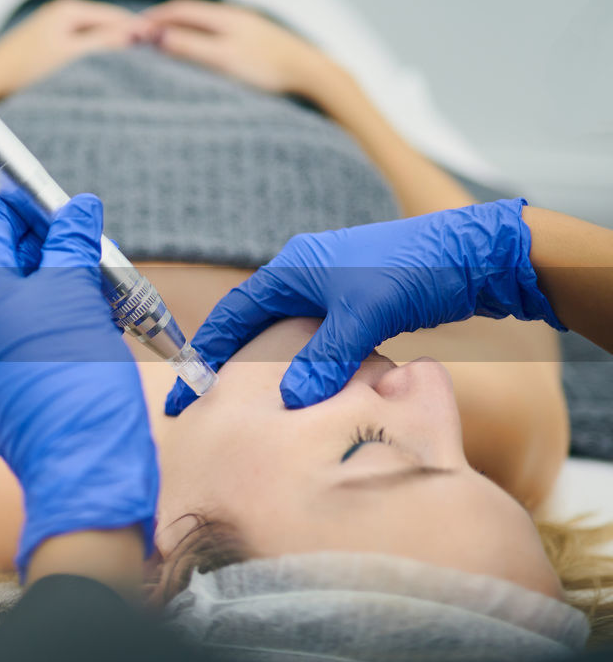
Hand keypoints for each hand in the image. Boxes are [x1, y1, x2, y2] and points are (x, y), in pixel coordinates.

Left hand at [0, 0, 154, 102]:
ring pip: (92, 38)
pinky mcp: (46, 46)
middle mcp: (60, 13)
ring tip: (132, 68)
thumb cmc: (24, 69)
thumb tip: (137, 33)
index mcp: (69, 8)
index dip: (138, 30)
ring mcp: (53, 29)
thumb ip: (104, 42)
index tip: (162, 43)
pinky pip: (79, 47)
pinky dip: (93, 57)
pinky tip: (102, 73)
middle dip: (125, 40)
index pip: (115, 16)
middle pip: (104, 25)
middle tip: (153, 57)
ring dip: (109, 51)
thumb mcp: (72, 55)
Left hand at [0, 194, 157, 576]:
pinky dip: (54, 326)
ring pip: (16, 305)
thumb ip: (72, 242)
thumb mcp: (76, 291)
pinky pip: (19, 341)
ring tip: (105, 295)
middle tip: (96, 251)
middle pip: (4, 266)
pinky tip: (94, 327)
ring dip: (60, 291)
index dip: (31, 208)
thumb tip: (76, 209)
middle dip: (52, 254)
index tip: (67, 205)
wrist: (77, 462)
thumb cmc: (72, 373)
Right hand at [143, 0, 332, 95]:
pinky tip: (201, 52)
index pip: (179, 9)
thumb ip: (189, 47)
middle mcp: (235, 17)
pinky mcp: (256, 42)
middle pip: (192, 12)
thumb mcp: (222, 59)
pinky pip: (219, 34)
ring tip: (165, 42)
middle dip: (165, 20)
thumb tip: (156, 36)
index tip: (131, 28)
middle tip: (142, 33)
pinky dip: (199, 38)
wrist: (311, 74)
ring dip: (182, 29)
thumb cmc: (267, 68)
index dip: (153, 17)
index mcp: (224, 17)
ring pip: (206, 23)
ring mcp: (247, 28)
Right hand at [165, 198, 566, 414]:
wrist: (474, 253)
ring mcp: (329, 291)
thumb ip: (325, 358)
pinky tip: (301, 394)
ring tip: (243, 407)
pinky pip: (310, 342)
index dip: (204, 355)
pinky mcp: (354, 306)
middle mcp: (303, 276)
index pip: (232, 316)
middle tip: (204, 408)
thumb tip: (290, 402)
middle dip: (225, 366)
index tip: (186, 394)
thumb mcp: (365, 315)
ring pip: (281, 338)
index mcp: (292, 269)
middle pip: (250, 328)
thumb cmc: (417, 269)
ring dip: (262, 370)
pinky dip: (298, 368)